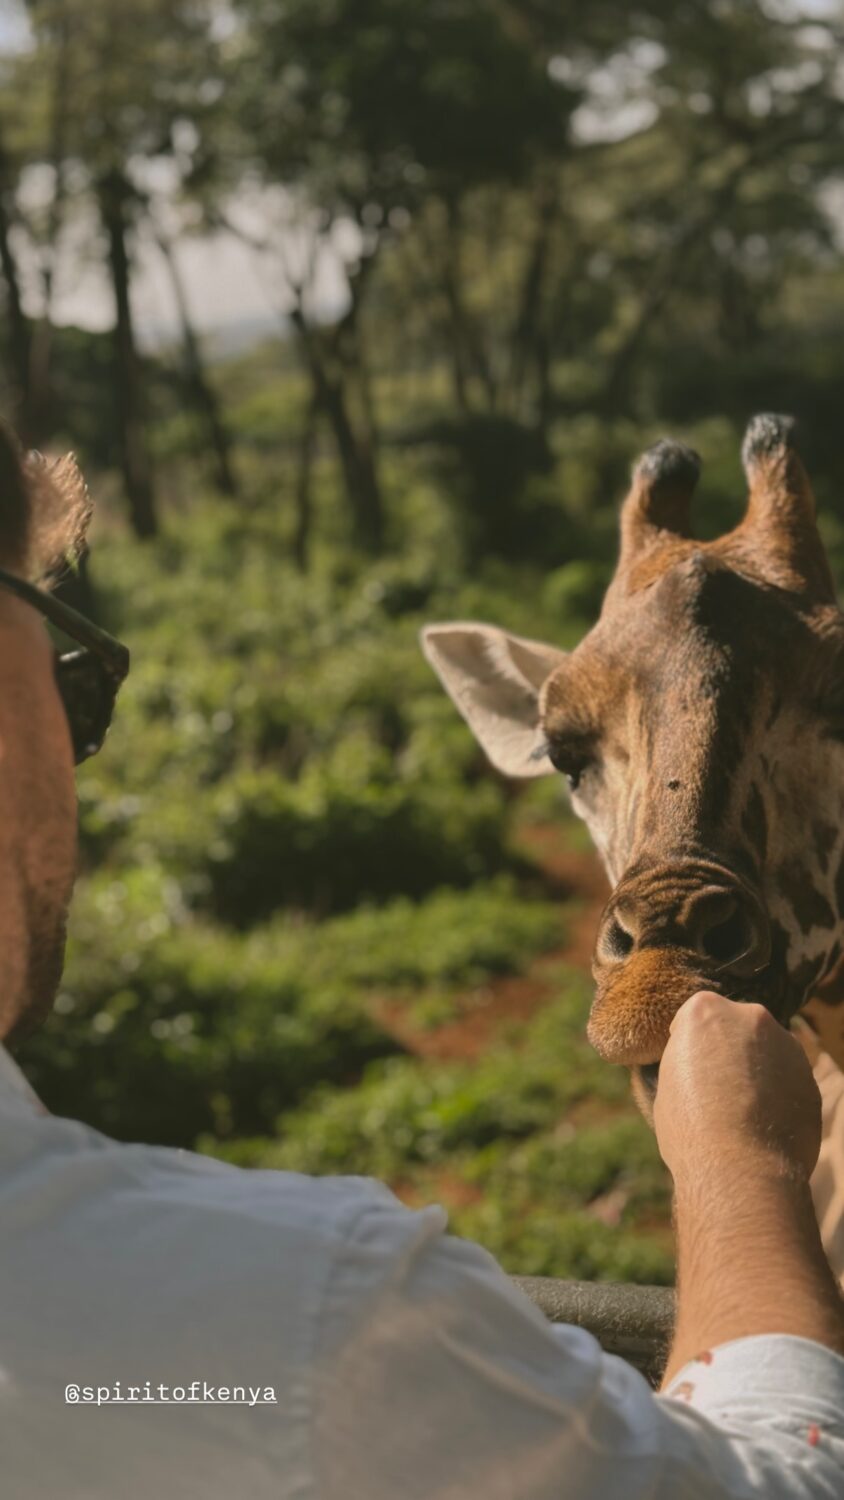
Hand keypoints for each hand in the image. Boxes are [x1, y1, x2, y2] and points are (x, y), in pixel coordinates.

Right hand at [654, 991, 821, 1182]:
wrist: (740, 1168)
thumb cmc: (691, 1127)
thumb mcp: (667, 1084)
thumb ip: (689, 1062)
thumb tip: (700, 1071)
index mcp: (706, 1010)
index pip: (696, 1017)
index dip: (689, 1046)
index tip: (688, 1071)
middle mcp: (752, 1017)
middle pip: (737, 1028)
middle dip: (729, 1051)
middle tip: (716, 1089)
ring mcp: (787, 1047)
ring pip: (768, 1053)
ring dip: (757, 1072)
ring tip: (741, 1114)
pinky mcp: (810, 1080)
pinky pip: (788, 1082)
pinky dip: (778, 1097)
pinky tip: (763, 1126)